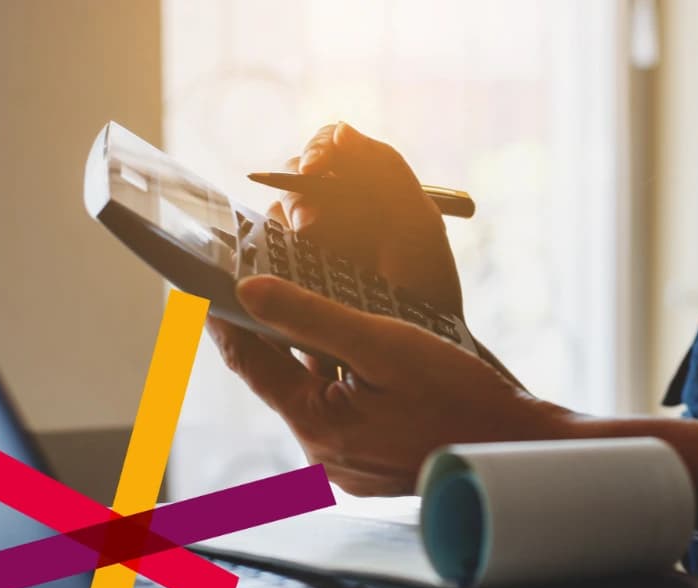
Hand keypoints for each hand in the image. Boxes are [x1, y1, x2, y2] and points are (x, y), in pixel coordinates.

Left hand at [206, 275, 573, 495]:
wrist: (516, 451)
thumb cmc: (461, 398)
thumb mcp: (385, 344)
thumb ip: (312, 317)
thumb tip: (250, 291)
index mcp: (317, 425)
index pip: (248, 363)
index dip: (222, 318)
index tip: (203, 284)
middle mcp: (323, 453)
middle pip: (279, 379)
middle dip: (273, 332)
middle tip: (266, 281)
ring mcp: (348, 466)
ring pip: (312, 395)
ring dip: (312, 356)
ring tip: (321, 310)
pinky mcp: (371, 469)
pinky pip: (343, 415)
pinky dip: (343, 383)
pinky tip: (365, 359)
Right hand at [279, 122, 463, 318]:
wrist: (425, 347)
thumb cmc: (428, 285)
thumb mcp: (417, 224)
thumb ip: (385, 170)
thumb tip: (342, 130)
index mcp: (366, 186)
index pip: (329, 147)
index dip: (319, 149)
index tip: (317, 167)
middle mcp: (334, 207)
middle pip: (294, 175)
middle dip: (299, 190)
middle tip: (311, 218)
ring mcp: (310, 241)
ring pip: (278, 211)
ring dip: (289, 218)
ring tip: (309, 239)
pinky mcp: (292, 274)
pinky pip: (269, 251)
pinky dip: (275, 248)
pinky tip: (289, 262)